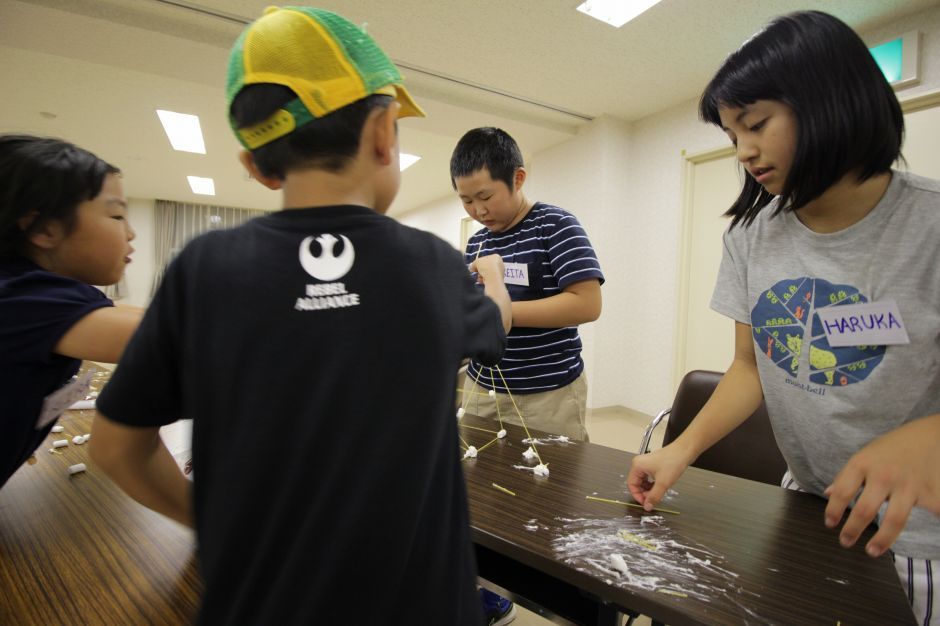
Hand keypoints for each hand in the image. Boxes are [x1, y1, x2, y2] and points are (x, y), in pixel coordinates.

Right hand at [470, 254, 504, 285]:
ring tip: (479, 277)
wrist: (493, 278)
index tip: (474, 266)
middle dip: (480, 270)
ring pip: (488, 273)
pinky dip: (485, 280)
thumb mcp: (476, 262)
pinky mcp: (499, 280)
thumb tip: (471, 268)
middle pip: (487, 266)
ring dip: (482, 275)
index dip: (479, 262)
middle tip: (476, 272)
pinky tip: (482, 281)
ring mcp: (500, 272)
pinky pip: (490, 279)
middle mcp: (500, 263)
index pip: (486, 258)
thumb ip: (473, 264)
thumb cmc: (486, 266)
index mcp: (496, 256)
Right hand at [627, 442, 694, 510]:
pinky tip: (659, 487)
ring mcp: (646, 464)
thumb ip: (654, 497)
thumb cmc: (673, 462)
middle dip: (644, 493)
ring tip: (657, 494)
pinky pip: (648, 478)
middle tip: (652, 500)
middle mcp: (639, 464)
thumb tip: (647, 507)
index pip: (631, 484)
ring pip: (643, 481)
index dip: (637, 496)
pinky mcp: (653, 465)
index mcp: (637, 466)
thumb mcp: (663, 483)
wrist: (684, 452)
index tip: (646, 503)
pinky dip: (652, 484)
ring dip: (649, 489)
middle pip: (637, 483)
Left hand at [824, 414, 939, 556]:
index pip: (841, 492)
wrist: (927, 435)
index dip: (833, 511)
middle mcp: (884, 475)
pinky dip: (929, 524)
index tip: (830, 524)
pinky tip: (919, 536)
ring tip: (871, 551)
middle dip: (852, 530)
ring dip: (881, 540)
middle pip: (864, 510)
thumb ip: (847, 476)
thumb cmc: (890, 448)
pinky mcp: (929, 493)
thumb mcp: (864, 455)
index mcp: (863, 464)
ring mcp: (908, 485)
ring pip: (894, 520)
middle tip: (845, 542)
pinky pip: (929, 514)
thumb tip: (828, 494)